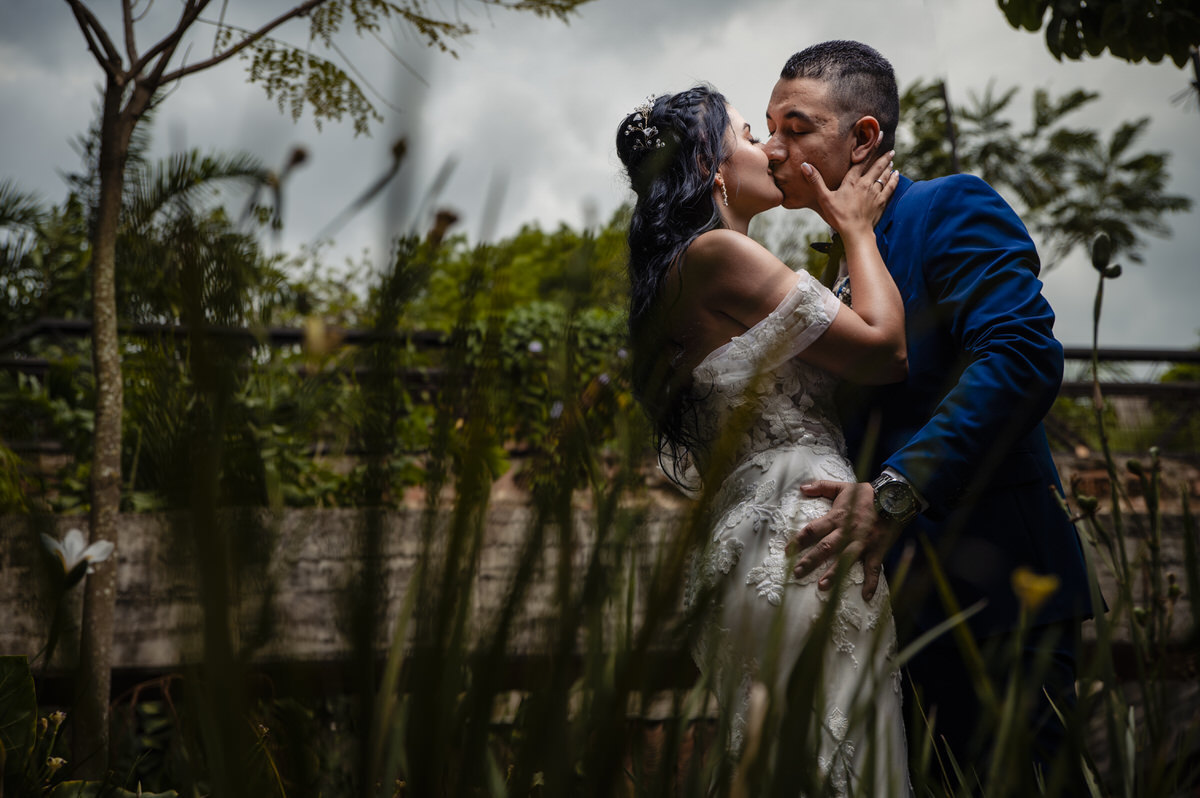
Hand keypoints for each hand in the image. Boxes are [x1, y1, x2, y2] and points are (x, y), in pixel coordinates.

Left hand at [790, 480, 896, 600]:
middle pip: (825, 548)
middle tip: (797, 573)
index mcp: (837, 517)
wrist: (895, 498)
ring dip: (834, 574)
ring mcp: (862, 543)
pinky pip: (873, 569)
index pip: (813, 529)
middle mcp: (847, 532)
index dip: (799, 540)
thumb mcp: (843, 487)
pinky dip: (871, 583)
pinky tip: (866, 596)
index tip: (787, 552)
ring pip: (845, 560)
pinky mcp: (877, 550)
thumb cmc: (867, 494)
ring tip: (821, 587)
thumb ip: (821, 486)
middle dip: (810, 561)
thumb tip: (801, 487)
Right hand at [801, 140, 896, 237]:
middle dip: (883, 156)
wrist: (855, 233)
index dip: (870, 148)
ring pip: (884, 176)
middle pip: (876, 167)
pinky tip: (896, 175)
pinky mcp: (881, 203)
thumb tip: (805, 165)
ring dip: (887, 167)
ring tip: (891, 159)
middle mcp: (866, 184)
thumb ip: (816, 181)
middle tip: (890, 148)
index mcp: (852, 182)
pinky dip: (893, 180)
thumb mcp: (824, 198)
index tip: (878, 136)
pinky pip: (890, 188)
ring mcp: (875, 193)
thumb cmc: (839, 216)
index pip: (862, 161)